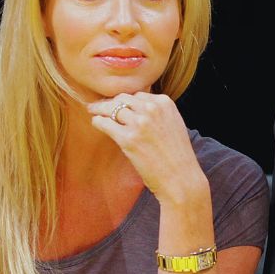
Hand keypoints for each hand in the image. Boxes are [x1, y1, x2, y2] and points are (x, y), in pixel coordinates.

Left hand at [89, 93, 205, 204]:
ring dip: (100, 110)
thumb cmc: (177, 156)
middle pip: (123, 99)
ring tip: (94, 112)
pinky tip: (96, 123)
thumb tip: (138, 109)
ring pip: (111, 108)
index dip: (127, 101)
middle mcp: (152, 109)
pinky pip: (104, 123)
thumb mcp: (174, 125)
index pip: (138, 95)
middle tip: (100, 107)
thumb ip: (159, 113)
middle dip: (111, 103)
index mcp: (164, 103)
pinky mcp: (128, 139)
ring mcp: (139, 124)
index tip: (119, 106)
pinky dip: (98, 122)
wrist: (181, 178)